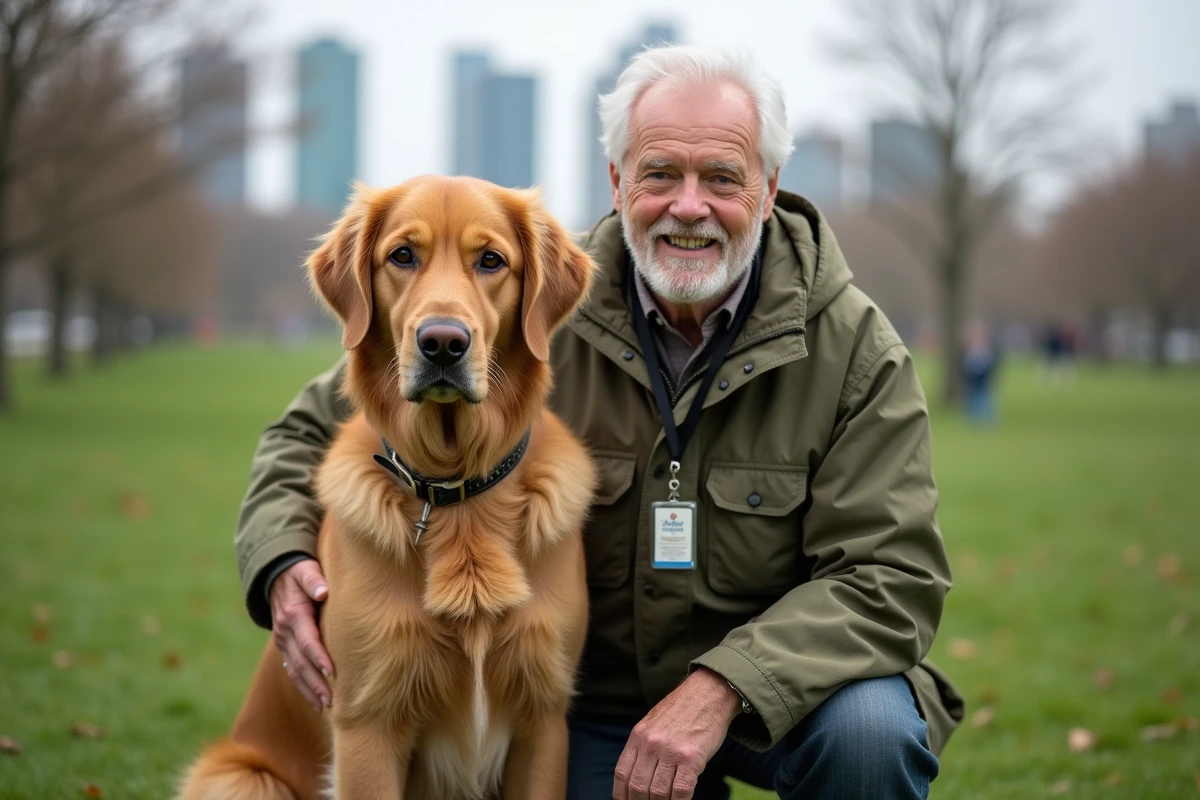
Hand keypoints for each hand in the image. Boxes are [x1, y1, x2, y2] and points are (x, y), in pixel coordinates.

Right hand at [270, 559, 334, 710]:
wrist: (277, 576)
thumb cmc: (300, 573)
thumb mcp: (306, 570)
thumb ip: (313, 580)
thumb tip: (323, 591)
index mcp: (293, 614)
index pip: (307, 640)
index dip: (319, 657)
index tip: (332, 671)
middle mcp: (285, 632)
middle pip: (300, 662)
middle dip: (316, 682)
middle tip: (332, 700)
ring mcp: (283, 641)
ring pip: (295, 670)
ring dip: (310, 689)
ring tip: (326, 706)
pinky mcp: (285, 647)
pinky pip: (293, 671)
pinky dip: (304, 687)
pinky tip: (316, 702)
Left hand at [612, 668, 740, 799]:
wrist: (708, 692)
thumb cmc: (682, 709)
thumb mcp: (653, 723)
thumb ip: (643, 746)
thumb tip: (636, 775)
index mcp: (638, 736)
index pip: (622, 774)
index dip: (621, 795)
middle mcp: (651, 744)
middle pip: (638, 786)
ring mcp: (671, 751)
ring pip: (658, 792)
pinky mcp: (692, 758)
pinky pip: (681, 790)